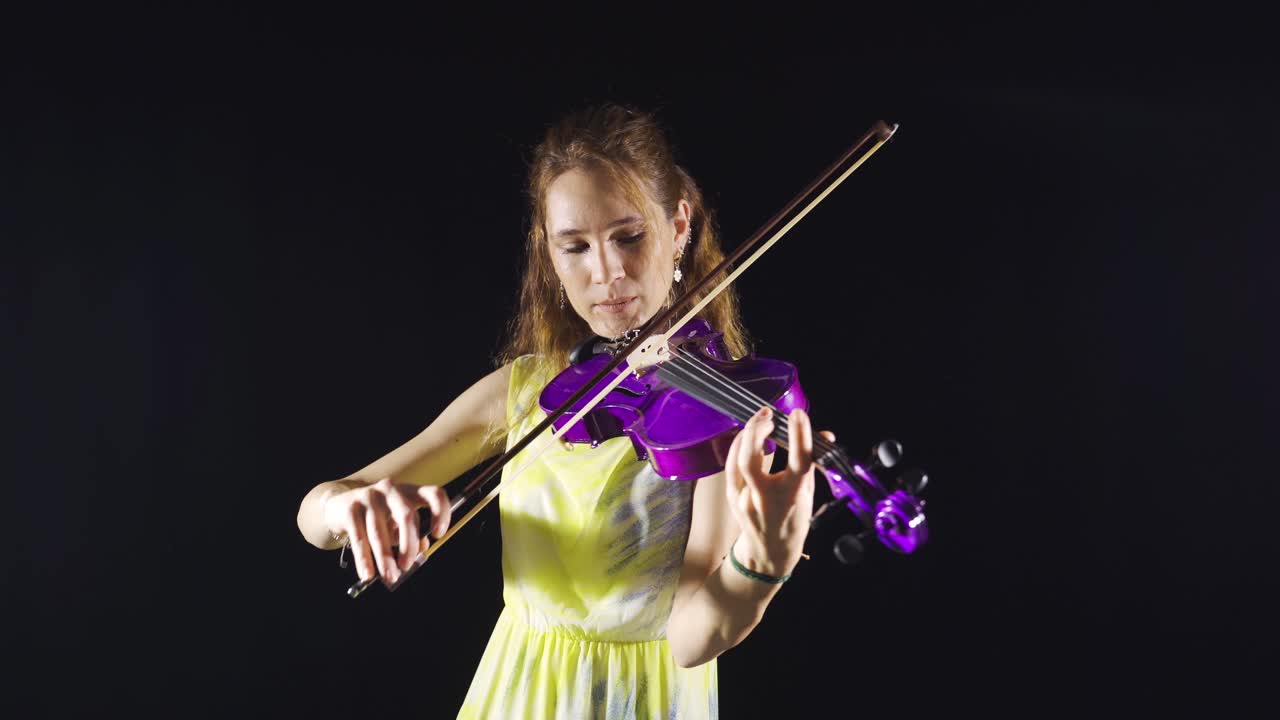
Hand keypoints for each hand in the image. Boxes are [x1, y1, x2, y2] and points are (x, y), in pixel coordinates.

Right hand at [322, 478, 450, 585]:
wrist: (340, 506)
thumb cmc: (378, 516)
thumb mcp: (397, 522)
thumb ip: (411, 533)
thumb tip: (423, 548)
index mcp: (409, 492)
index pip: (433, 494)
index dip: (440, 512)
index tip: (438, 534)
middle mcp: (391, 490)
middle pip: (407, 516)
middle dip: (409, 544)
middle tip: (407, 566)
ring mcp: (370, 497)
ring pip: (380, 532)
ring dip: (385, 558)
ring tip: (389, 576)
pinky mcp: (351, 509)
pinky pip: (359, 539)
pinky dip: (364, 559)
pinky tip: (367, 574)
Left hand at [724, 406, 833, 576]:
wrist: (769, 551)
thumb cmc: (793, 521)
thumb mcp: (808, 493)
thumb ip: (813, 463)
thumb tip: (825, 435)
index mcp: (792, 496)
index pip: (799, 461)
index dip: (800, 435)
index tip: (799, 414)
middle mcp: (766, 498)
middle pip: (751, 459)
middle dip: (757, 430)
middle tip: (769, 414)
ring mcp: (745, 499)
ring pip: (737, 460)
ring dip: (747, 434)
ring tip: (760, 420)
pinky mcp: (732, 497)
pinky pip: (730, 465)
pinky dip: (738, 447)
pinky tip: (746, 436)